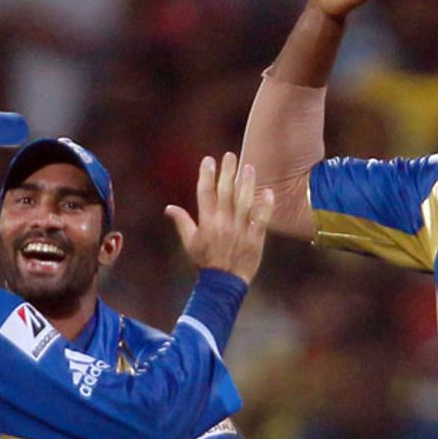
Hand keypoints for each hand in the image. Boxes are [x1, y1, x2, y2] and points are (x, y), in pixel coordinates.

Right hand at [165, 152, 273, 282]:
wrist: (224, 282)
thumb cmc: (206, 261)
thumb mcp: (190, 242)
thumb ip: (182, 222)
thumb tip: (169, 207)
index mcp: (206, 222)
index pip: (205, 193)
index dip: (207, 175)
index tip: (209, 160)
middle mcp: (223, 222)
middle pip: (226, 192)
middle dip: (227, 172)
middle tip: (230, 155)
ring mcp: (240, 229)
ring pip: (244, 201)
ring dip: (247, 183)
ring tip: (249, 167)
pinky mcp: (255, 238)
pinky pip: (261, 218)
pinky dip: (266, 205)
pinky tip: (268, 191)